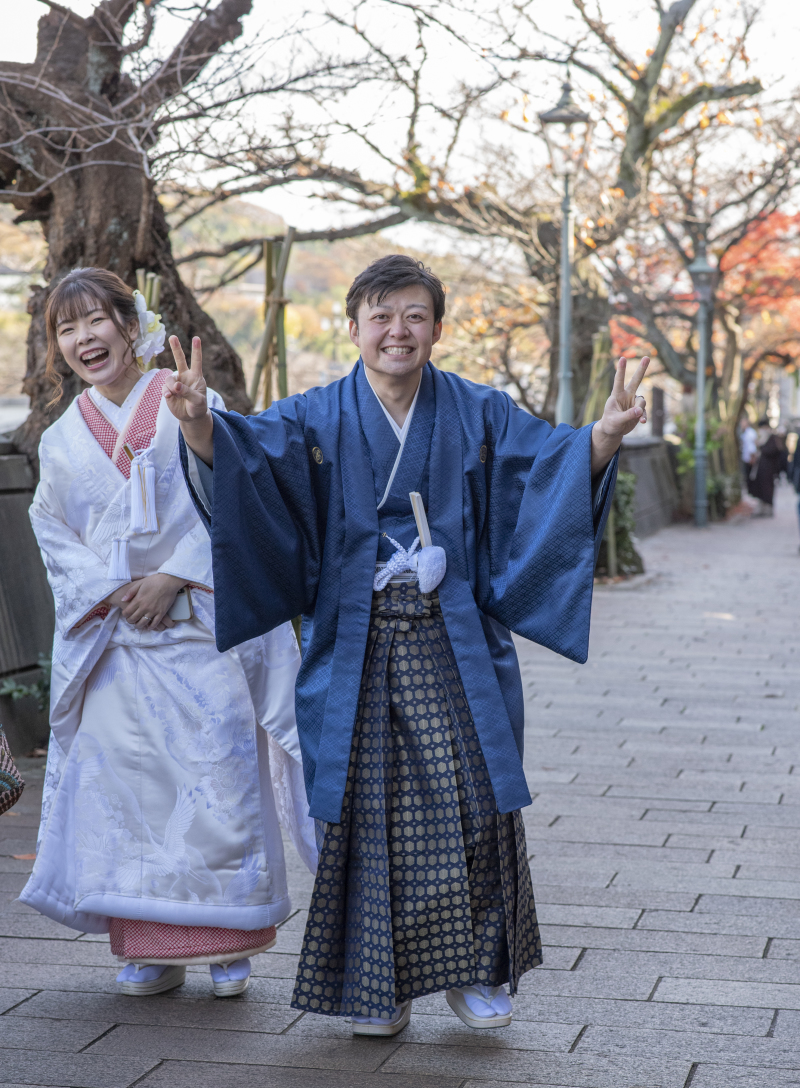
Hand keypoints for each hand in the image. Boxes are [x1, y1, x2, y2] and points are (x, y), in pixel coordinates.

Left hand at [118, 574, 185, 630]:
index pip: (127, 612)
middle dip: (130, 621)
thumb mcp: (140, 583)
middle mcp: (144, 607)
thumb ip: (130, 592)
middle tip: (130, 620)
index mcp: (138, 600)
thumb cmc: (154, 581)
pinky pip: (155, 623)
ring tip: (138, 624)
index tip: (125, 614)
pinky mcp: (162, 613)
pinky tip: (149, 626)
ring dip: (139, 625)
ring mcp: (153, 611)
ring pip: (143, 623)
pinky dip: (151, 627)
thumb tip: (123, 600)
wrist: (169, 581)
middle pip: (133, 619)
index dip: (124, 614)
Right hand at [164, 336, 207, 420]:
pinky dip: (166, 392)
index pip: (196, 361)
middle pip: (180, 360)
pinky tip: (169, 397)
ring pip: (169, 378)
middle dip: (176, 348)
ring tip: (174, 395)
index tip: (196, 338)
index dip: (196, 350)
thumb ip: (188, 392)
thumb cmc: (198, 407)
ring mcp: (176, 382)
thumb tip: (176, 386)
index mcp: (196, 377)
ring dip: (171, 386)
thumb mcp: (198, 401)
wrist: (191, 416)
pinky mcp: (169, 390)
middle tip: (172, 336)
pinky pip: (164, 387)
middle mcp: (185, 376)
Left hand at [591, 356, 648, 474]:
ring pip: (642, 400)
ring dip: (640, 409)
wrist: (612, 431)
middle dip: (642, 369)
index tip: (622, 358)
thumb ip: (627, 415)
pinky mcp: (638, 410)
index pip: (619, 381)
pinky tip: (643, 422)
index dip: (621, 370)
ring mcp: (633, 402)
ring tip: (638, 417)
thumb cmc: (610, 424)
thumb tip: (639, 410)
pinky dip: (644, 416)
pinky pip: (644, 411)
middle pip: (635, 381)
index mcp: (617, 396)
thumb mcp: (616, 421)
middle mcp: (626, 396)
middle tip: (647, 357)